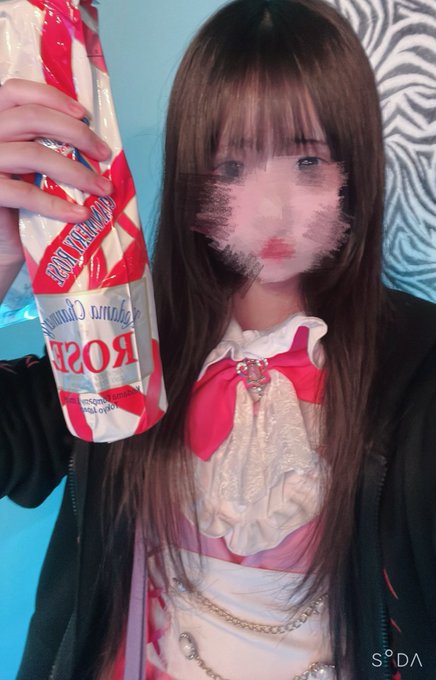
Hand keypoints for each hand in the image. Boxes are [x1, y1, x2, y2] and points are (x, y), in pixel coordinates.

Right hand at [0, 79, 112, 298]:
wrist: (3, 244)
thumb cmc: (22, 204)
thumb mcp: (33, 167)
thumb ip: (48, 144)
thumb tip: (94, 138)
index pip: (16, 91)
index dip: (51, 96)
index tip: (85, 116)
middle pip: (31, 117)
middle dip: (76, 133)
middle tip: (104, 154)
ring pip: (34, 154)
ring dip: (76, 172)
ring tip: (103, 189)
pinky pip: (26, 193)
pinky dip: (58, 205)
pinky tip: (82, 214)